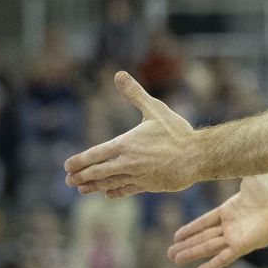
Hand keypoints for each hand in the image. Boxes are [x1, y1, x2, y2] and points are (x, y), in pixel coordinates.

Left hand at [65, 72, 197, 195]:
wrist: (199, 156)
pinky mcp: (149, 185)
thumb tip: (119, 75)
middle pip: (97, 172)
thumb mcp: (156, 110)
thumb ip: (135, 94)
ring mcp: (138, 176)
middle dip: (80, 177)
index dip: (78, 162)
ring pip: (109, 183)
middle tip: (68, 180)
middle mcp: (128, 162)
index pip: (93, 155)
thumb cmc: (178, 132)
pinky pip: (127, 189)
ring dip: (93, 186)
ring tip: (81, 189)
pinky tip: (108, 193)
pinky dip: (115, 191)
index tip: (67, 166)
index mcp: (125, 145)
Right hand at [169, 174, 267, 267]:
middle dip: (187, 245)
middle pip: (204, 237)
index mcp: (231, 209)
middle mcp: (232, 225)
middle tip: (170, 252)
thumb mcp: (247, 174)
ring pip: (208, 247)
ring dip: (191, 253)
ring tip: (174, 259)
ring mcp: (237, 236)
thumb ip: (233, 169)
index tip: (177, 235)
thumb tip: (221, 155)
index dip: (190, 228)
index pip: (205, 221)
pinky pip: (223, 258)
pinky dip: (211, 266)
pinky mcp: (243, 245)